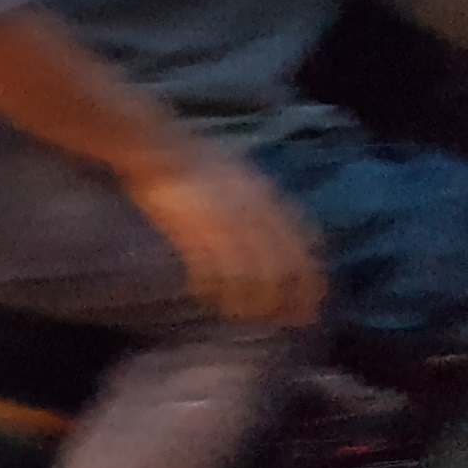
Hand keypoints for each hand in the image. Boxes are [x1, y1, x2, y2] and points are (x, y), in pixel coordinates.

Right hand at [119, 140, 325, 328]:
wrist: (156, 146)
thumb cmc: (196, 162)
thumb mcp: (243, 177)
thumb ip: (263, 207)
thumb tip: (281, 241)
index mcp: (268, 198)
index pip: (302, 248)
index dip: (310, 281)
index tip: (312, 305)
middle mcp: (251, 212)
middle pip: (279, 268)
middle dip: (285, 300)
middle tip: (283, 322)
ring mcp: (221, 222)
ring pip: (248, 274)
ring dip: (249, 300)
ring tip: (242, 314)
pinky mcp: (191, 230)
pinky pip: (210, 269)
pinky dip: (213, 287)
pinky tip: (206, 294)